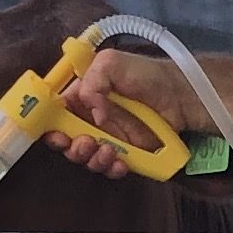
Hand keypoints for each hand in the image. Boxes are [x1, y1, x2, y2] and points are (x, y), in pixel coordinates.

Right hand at [60, 43, 203, 180]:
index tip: (57, 134)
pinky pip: (111, 168)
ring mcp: (109, 138)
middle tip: (87, 143)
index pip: (57, 115)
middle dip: (72, 148)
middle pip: (68, 142)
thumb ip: (92, 80)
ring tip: (108, 151)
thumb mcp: (112, 63)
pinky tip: (120, 163)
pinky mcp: (126, 154)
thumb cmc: (146, 75)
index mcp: (82, 97)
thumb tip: (91, 112)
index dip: (52, 127)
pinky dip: (112, 169)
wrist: (181, 95)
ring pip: (88, 158)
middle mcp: (91, 119)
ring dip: (92, 159)